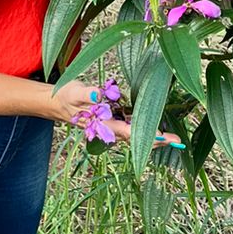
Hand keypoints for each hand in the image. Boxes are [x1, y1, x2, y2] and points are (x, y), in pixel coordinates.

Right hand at [45, 79, 185, 148]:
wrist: (55, 103)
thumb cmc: (67, 96)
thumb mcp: (76, 91)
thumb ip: (88, 93)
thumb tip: (100, 95)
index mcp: (104, 124)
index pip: (130, 132)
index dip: (148, 135)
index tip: (164, 137)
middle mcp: (110, 128)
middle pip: (136, 138)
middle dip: (156, 140)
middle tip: (177, 141)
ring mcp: (110, 126)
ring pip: (135, 135)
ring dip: (152, 137)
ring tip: (171, 139)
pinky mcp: (111, 121)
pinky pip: (130, 129)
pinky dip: (143, 131)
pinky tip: (154, 130)